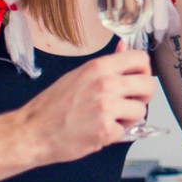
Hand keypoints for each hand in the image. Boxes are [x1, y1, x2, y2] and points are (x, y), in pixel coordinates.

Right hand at [16, 49, 154, 163]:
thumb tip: (124, 47)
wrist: (32, 131)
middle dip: (142, 97)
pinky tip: (97, 131)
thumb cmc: (52, 106)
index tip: (137, 80)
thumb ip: (106, 65)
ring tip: (108, 119)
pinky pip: (126, 131)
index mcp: (99, 67)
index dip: (143, 71)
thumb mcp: (79, 75)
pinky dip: (114, 134)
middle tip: (128, 103)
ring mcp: (106, 107)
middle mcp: (105, 83)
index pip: (141, 58)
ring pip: (141, 111)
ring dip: (128, 118)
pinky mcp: (106, 130)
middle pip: (149, 85)